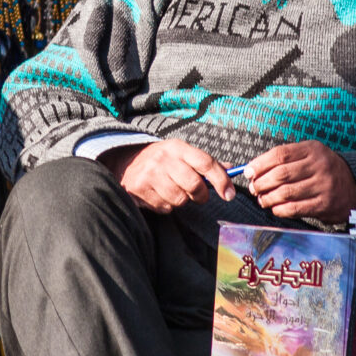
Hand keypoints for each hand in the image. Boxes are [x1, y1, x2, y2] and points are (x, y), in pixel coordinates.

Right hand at [99, 139, 236, 213]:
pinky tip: (159, 195)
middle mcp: (164, 159)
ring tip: (173, 191)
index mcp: (177, 148)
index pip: (206, 162)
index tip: (229, 194)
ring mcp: (150, 174)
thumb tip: (230, 169)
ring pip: (179, 199)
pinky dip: (165, 205)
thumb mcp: (181, 153)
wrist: (125, 162)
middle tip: (199, 196)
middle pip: (194, 185)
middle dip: (201, 196)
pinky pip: (164, 207)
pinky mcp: (140, 189)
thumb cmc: (161, 160)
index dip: (221, 180)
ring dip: (180, 201)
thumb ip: (204, 162)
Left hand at [246, 140, 355, 222]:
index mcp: (312, 149)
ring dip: (268, 198)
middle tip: (254, 188)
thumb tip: (254, 169)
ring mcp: (323, 186)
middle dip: (261, 183)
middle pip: (281, 174)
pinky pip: (295, 208)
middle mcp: (318, 166)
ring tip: (262, 199)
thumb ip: (285, 158)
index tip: (248, 172)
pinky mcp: (324, 204)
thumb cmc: (324, 167)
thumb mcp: (309, 153)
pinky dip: (280, 209)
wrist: (355, 183)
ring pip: (286, 193)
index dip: (260, 164)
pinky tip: (275, 208)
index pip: (279, 154)